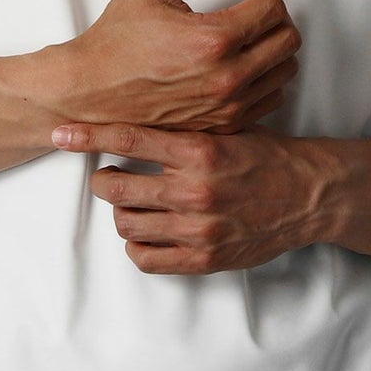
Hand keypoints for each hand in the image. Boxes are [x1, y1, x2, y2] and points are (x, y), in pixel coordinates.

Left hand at [51, 122, 321, 274]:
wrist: (308, 194)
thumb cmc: (265, 155)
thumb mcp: (228, 127)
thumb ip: (185, 126)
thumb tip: (138, 112)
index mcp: (199, 150)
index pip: (129, 139)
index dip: (89, 136)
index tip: (61, 133)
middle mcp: (195, 189)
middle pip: (117, 188)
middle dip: (102, 180)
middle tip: (105, 176)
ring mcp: (198, 227)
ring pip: (127, 224)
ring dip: (121, 211)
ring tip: (129, 202)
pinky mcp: (204, 258)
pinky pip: (147, 258)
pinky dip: (136, 244)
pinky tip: (145, 230)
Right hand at [55, 0, 300, 134]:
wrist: (91, 88)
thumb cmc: (118, 38)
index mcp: (214, 39)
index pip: (273, 9)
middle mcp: (227, 78)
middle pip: (288, 40)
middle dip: (275, 14)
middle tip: (253, 6)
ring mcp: (227, 106)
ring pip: (284, 72)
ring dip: (274, 46)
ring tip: (249, 34)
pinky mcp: (222, 124)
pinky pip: (269, 98)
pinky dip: (265, 76)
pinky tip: (242, 61)